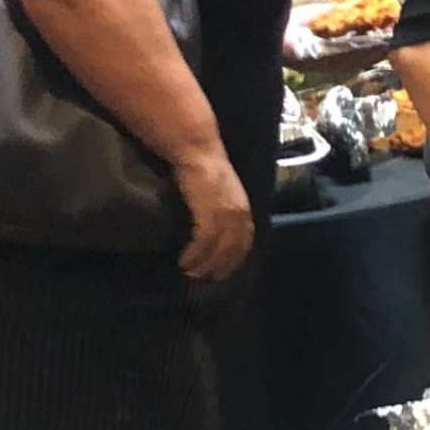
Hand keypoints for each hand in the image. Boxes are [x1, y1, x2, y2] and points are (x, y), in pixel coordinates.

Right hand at [176, 146, 255, 282]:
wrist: (197, 152)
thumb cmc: (206, 169)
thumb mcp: (223, 192)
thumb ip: (225, 209)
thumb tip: (219, 229)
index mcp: (244, 209)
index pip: (245, 241)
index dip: (235, 259)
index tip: (223, 271)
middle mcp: (239, 214)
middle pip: (233, 250)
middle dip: (219, 267)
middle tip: (204, 278)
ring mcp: (225, 214)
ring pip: (217, 249)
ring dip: (203, 264)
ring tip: (190, 272)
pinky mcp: (208, 213)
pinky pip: (203, 242)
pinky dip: (194, 254)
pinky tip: (184, 260)